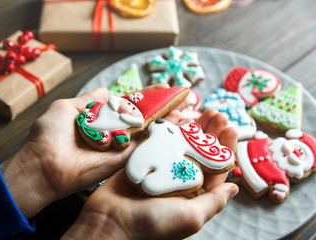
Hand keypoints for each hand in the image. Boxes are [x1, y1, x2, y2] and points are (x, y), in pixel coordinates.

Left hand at [0, 84, 188, 218]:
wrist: (43, 165)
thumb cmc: (50, 134)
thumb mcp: (67, 107)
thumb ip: (90, 98)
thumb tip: (108, 90)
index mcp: (100, 119)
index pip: (128, 105)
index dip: (145, 97)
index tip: (163, 88)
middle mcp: (113, 132)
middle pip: (143, 118)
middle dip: (161, 107)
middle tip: (181, 97)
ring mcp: (120, 146)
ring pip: (148, 131)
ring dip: (167, 120)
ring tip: (186, 108)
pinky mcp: (123, 160)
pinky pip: (146, 146)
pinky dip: (162, 135)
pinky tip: (179, 123)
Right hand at [62, 109, 238, 239]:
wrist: (110, 221)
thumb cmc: (152, 224)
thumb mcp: (190, 216)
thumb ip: (213, 202)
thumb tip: (235, 188)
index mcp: (193, 194)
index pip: (215, 168)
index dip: (225, 148)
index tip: (231, 128)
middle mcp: (179, 180)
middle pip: (200, 152)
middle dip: (210, 133)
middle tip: (217, 114)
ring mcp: (161, 168)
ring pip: (181, 143)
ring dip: (192, 127)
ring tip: (202, 110)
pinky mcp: (144, 160)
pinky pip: (160, 140)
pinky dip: (168, 128)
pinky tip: (178, 116)